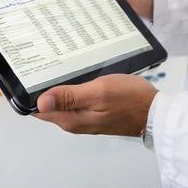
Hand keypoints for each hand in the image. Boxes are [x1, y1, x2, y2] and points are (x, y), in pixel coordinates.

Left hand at [35, 74, 156, 135]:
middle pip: (49, 106)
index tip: (32, 74)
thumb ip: (69, 97)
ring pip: (63, 103)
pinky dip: (72, 90)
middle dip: (44, 89)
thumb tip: (41, 102)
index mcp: (71, 119)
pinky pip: (76, 102)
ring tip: (58, 67)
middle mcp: (75, 122)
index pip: (39, 109)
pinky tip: (77, 77)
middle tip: (43, 64)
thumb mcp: (98, 92)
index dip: (33, 93)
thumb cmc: (130, 100)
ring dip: (59, 89)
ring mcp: (85, 119)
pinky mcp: (95, 114)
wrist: (155, 113)